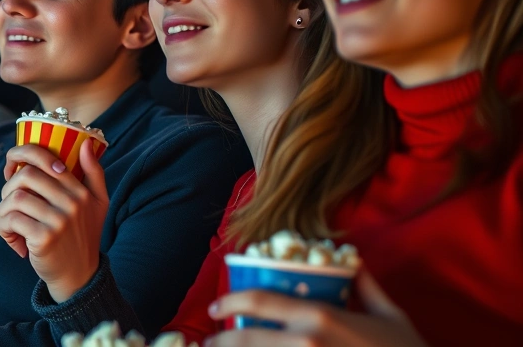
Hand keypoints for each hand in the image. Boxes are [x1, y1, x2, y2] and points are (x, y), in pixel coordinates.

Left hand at [0, 139, 108, 302]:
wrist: (79, 277)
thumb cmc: (84, 235)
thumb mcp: (98, 203)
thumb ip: (95, 172)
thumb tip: (86, 144)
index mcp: (80, 190)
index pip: (45, 160)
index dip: (21, 157)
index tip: (11, 169)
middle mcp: (72, 203)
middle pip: (25, 176)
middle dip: (8, 186)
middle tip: (9, 201)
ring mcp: (58, 221)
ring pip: (15, 198)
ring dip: (3, 210)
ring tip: (9, 221)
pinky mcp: (44, 238)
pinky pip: (11, 220)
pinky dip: (4, 228)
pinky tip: (12, 238)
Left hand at [206, 270, 428, 346]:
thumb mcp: (391, 314)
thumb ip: (366, 285)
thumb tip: (353, 262)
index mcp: (319, 317)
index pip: (260, 301)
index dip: (229, 301)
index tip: (215, 308)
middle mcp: (305, 343)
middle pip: (246, 340)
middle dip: (220, 343)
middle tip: (210, 344)